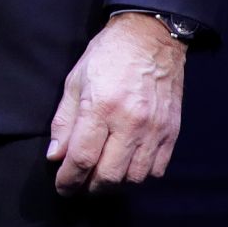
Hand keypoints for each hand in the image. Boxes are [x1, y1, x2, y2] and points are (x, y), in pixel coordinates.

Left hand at [47, 13, 186, 195]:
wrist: (150, 39)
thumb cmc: (107, 56)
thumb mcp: (75, 81)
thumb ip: (64, 121)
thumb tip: (56, 156)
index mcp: (101, 107)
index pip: (82, 158)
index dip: (69, 179)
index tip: (62, 187)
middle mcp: (130, 123)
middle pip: (109, 175)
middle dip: (90, 187)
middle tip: (79, 186)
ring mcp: (154, 131)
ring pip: (134, 178)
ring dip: (115, 184)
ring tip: (101, 178)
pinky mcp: (171, 133)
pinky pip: (156, 170)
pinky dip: (139, 176)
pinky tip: (126, 167)